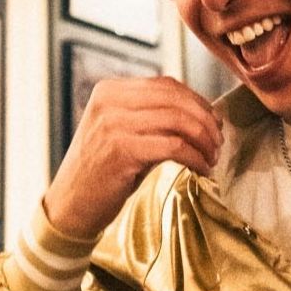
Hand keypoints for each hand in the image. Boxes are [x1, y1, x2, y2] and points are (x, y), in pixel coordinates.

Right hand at [44, 76, 222, 238]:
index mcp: (109, 91)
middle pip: (176, 101)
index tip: (214, 122)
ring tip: (212, 158)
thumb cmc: (104, 171)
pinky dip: (195, 158)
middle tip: (218, 143)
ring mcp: (113, 124)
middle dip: (206, 121)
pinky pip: (174, 146)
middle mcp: (109, 102)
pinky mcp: (122, 150)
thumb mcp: (121, 132)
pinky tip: (202, 170)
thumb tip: (202, 113)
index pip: (166, 85)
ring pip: (178, 121)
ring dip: (204, 141)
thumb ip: (149, 115)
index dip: (198, 102)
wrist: (71, 204)